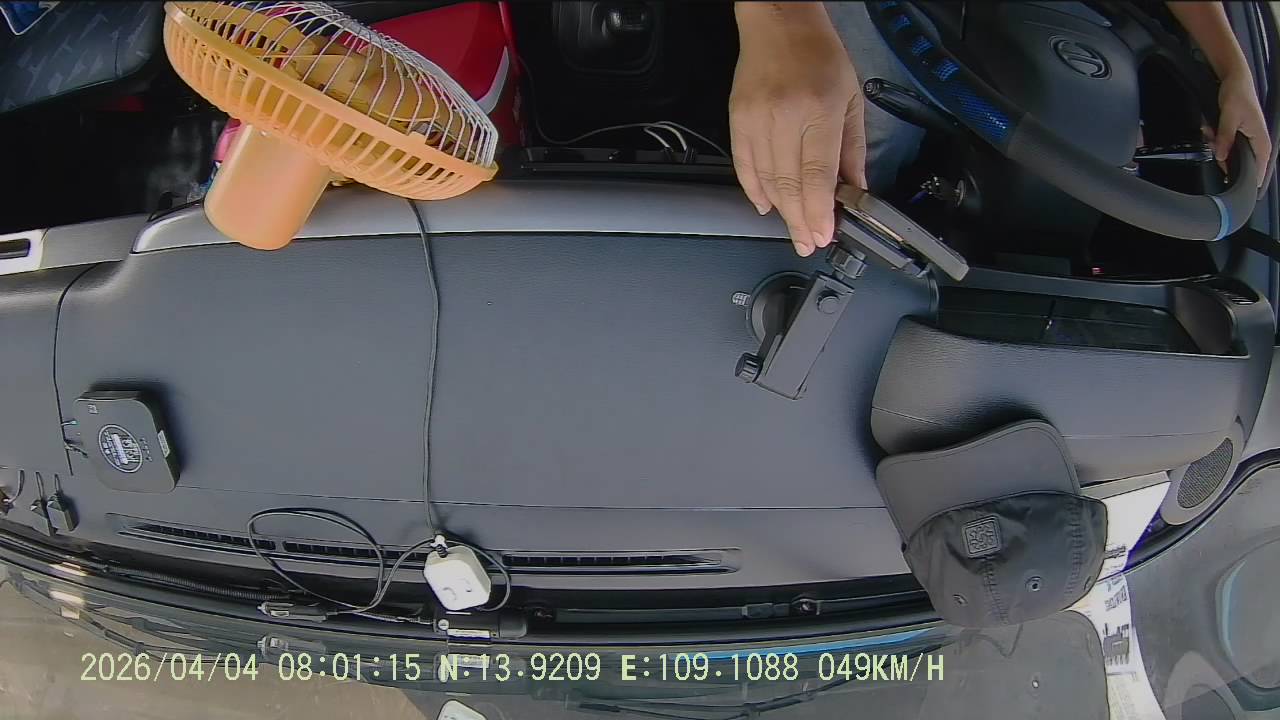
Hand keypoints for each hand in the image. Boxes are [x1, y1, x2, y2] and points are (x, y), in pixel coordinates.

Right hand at [730, 2, 865, 256]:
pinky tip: (767, 207)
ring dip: (781, 211)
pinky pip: (744, 166)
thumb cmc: (820, 56)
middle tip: (809, 243)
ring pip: (766, 180)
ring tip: (794, 231)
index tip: (823, 236)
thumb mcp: (852, 98)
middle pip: (790, 184)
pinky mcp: (737, 120)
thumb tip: (855, 190)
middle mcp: (784, 118)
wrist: (778, 23)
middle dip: (800, 220)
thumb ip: (853, 148)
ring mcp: (756, 120)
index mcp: (819, 111)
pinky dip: (754, 190)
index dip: (818, 212)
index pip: (817, 175)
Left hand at [1208, 63, 1270, 187]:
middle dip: (1223, 160)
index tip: (1239, 192)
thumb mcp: (1229, 117)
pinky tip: (1210, 131)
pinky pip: (1226, 147)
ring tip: (1211, 132)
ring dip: (1218, 148)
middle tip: (1214, 143)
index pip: (1260, 169)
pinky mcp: (1238, 135)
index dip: (1250, 181)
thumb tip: (1221, 157)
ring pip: (1230, 156)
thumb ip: (1225, 138)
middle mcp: (1257, 142)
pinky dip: (1216, 142)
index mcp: (1261, 140)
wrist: (1234, 80)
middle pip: (1242, 165)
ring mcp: (1248, 139)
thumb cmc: (1237, 94)